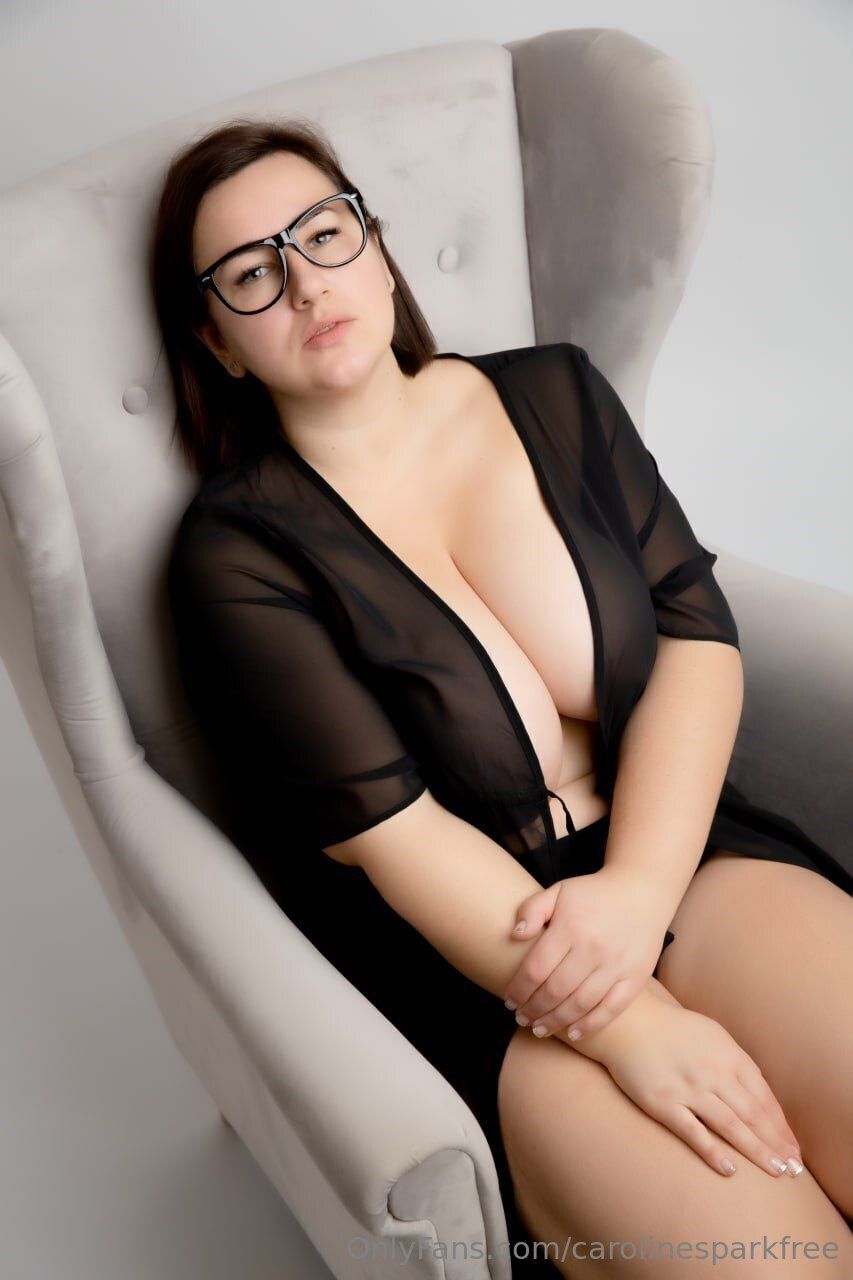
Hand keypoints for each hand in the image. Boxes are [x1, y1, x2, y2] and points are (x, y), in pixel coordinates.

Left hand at [503, 865, 675, 1040]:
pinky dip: (590, 1025)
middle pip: (555, 990)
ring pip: (580, 1004)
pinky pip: (611, 1009)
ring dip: (556, 1021)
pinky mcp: (635, 977)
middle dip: (533, 1009)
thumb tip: (515, 935)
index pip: (536, 968)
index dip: (518, 989)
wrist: (642, 890)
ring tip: (540, 1029)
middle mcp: (593, 947)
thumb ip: (532, 909)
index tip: (509, 1001)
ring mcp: (616, 964)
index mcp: (570, 926)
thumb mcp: (559, 891)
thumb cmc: (594, 894)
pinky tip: (573, 1033)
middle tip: (521, 1018)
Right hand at [586, 991, 803, 1179]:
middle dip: (776, 1143)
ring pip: (730, 1125)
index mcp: (728, 1055)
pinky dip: (713, 1151)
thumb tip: (760, 1093)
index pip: (763, 1096)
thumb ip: (736, 1063)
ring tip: (776, 1170)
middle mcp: (713, 1072)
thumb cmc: (672, 1030)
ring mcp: (688, 1089)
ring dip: (756, 1150)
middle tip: (793, 1168)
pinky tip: (730, 1169)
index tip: (793, 1148)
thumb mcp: (713, 1035)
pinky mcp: (664, 1103)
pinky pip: (693, 1131)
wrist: (627, 1022)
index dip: (781, 1125)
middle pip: (753, 1114)